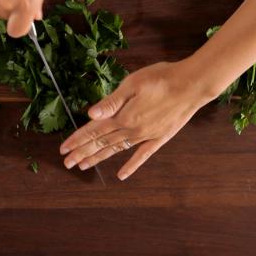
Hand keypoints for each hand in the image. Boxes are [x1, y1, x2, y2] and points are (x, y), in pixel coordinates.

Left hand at [59, 59, 215, 180]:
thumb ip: (111, 102)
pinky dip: (131, 166)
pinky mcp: (159, 138)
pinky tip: (121, 175)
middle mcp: (131, 130)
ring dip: (98, 158)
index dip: (77, 139)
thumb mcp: (132, 84)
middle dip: (82, 153)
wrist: (192, 85)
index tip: (63, 149)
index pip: (93, 131)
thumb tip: (90, 114)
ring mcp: (145, 136)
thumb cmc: (161, 79)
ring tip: (83, 166)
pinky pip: (142, 156)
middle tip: (67, 163)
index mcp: (122, 116)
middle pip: (101, 144)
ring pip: (116, 150)